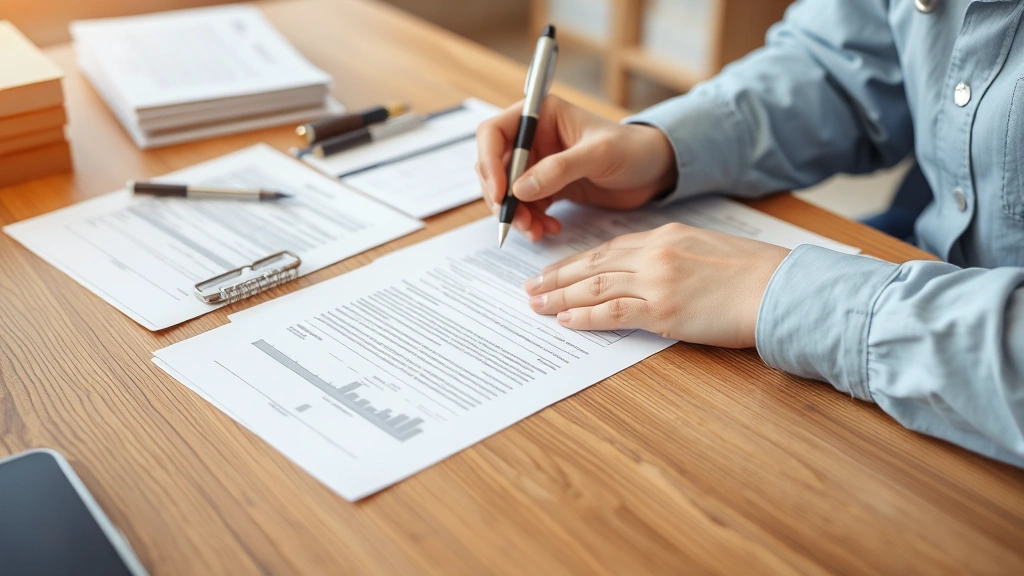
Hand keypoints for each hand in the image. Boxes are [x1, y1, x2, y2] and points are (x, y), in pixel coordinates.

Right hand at [476, 95, 677, 241]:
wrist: (654, 171)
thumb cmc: (632, 149)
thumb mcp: (598, 154)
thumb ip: (559, 169)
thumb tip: (520, 189)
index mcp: (540, 115)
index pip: (493, 133)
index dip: (489, 162)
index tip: (500, 193)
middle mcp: (534, 137)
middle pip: (495, 167)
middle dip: (502, 197)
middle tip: (517, 222)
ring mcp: (539, 164)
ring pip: (508, 192)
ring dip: (516, 215)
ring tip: (536, 231)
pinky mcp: (547, 187)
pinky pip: (526, 207)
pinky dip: (532, 221)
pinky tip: (549, 229)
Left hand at [524, 223, 789, 347]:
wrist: (779, 287)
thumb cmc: (753, 274)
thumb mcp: (707, 250)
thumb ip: (672, 257)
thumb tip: (648, 274)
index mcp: (665, 235)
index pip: (609, 249)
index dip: (577, 262)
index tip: (556, 271)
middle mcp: (654, 254)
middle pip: (593, 265)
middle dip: (558, 277)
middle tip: (531, 287)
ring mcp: (656, 281)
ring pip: (594, 288)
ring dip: (561, 297)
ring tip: (536, 305)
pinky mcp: (663, 310)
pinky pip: (613, 312)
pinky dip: (586, 317)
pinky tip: (566, 321)